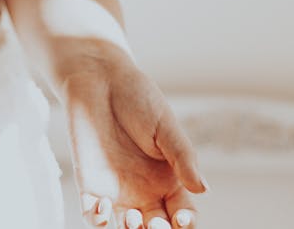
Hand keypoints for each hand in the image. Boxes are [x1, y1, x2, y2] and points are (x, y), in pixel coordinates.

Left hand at [62, 52, 206, 228]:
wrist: (100, 80)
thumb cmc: (137, 98)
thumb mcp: (165, 127)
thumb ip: (183, 158)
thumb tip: (203, 189)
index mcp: (169, 179)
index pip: (182, 213)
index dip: (186, 223)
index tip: (183, 219)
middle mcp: (144, 190)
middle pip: (156, 227)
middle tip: (157, 224)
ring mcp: (116, 189)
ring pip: (126, 228)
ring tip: (134, 219)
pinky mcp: (90, 184)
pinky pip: (92, 215)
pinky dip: (97, 220)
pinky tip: (104, 208)